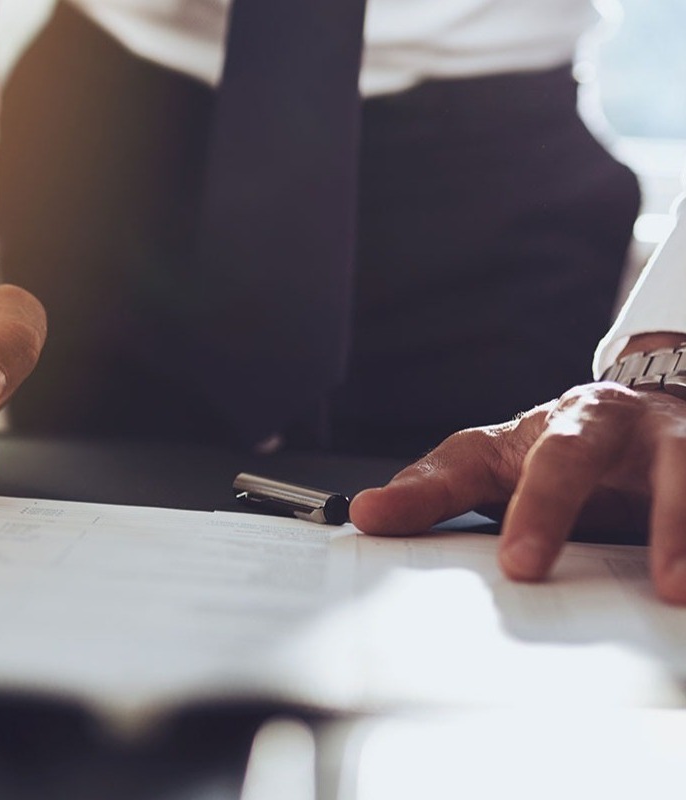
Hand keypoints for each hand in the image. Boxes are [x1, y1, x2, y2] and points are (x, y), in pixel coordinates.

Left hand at [350, 380, 685, 603]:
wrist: (634, 417)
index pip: (559, 460)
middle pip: (670, 464)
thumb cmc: (551, 447)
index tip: (521, 566)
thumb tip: (363, 514)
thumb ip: (432, 489)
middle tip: (660, 586)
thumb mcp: (486, 459)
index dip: (543, 511)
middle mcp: (648, 431)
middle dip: (667, 521)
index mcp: (580, 421)